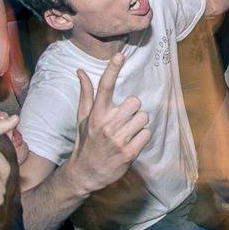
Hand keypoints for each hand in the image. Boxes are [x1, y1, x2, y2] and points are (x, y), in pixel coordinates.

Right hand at [67, 54, 150, 193]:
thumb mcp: (82, 118)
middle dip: (132, 110)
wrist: (85, 174)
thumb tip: (81, 71)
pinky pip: (147, 134)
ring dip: (138, 124)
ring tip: (126, 133)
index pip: (104, 87)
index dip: (112, 69)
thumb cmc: (86, 142)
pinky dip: (142, 137)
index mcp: (96, 114)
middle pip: (135, 102)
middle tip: (123, 120)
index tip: (118, 55)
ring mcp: (118, 140)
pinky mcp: (129, 153)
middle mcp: (107, 125)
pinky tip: (130, 143)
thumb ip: (86, 93)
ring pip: (143, 118)